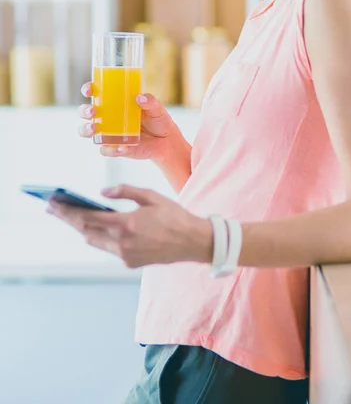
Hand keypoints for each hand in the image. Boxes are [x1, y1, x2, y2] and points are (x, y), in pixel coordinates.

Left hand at [47, 185, 212, 268]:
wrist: (192, 242)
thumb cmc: (174, 215)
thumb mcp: (151, 196)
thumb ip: (125, 192)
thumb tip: (101, 194)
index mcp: (126, 223)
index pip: (88, 216)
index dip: (68, 209)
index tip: (54, 201)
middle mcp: (122, 242)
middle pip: (85, 230)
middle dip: (67, 218)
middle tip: (52, 208)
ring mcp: (124, 255)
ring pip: (94, 241)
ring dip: (82, 229)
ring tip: (69, 217)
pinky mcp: (130, 262)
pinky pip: (109, 248)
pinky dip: (100, 237)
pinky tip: (95, 228)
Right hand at [78, 83, 180, 161]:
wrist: (165, 141)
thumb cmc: (158, 119)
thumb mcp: (157, 108)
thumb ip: (150, 102)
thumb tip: (140, 97)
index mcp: (115, 102)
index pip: (96, 93)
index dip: (88, 89)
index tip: (89, 90)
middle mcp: (107, 117)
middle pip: (86, 112)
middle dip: (85, 111)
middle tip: (93, 111)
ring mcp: (109, 133)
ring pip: (88, 131)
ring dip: (86, 130)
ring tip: (94, 129)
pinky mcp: (114, 147)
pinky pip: (105, 149)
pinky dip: (110, 150)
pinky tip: (122, 147)